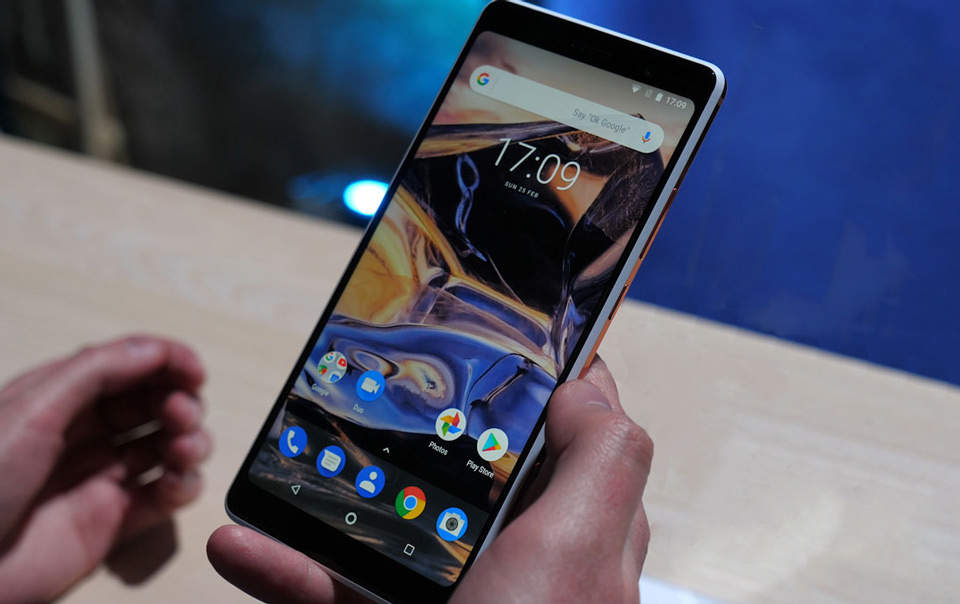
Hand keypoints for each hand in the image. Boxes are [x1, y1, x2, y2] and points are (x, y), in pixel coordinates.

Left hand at [0, 335, 210, 601]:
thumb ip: (96, 371)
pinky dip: (185, 486)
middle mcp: (86, 434)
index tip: (195, 373)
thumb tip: (155, 349)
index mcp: (61, 397)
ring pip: (169, 447)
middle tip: (180, 415)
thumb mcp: (31, 409)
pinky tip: (177, 482)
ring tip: (183, 450)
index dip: (168, 363)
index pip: (130, 366)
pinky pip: (166, 497)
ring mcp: (102, 478)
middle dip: (181, 403)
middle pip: (156, 404)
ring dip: (191, 442)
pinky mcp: (114, 522)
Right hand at [207, 357, 651, 602]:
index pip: (571, 434)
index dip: (538, 380)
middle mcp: (522, 566)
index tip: (489, 335)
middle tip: (372, 390)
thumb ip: (603, 462)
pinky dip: (290, 571)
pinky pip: (339, 594)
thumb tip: (588, 385)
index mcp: (576, 532)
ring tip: (286, 465)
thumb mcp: (579, 554)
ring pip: (390, 533)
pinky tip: (241, 548)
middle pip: (469, 472)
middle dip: (419, 435)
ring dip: (328, 498)